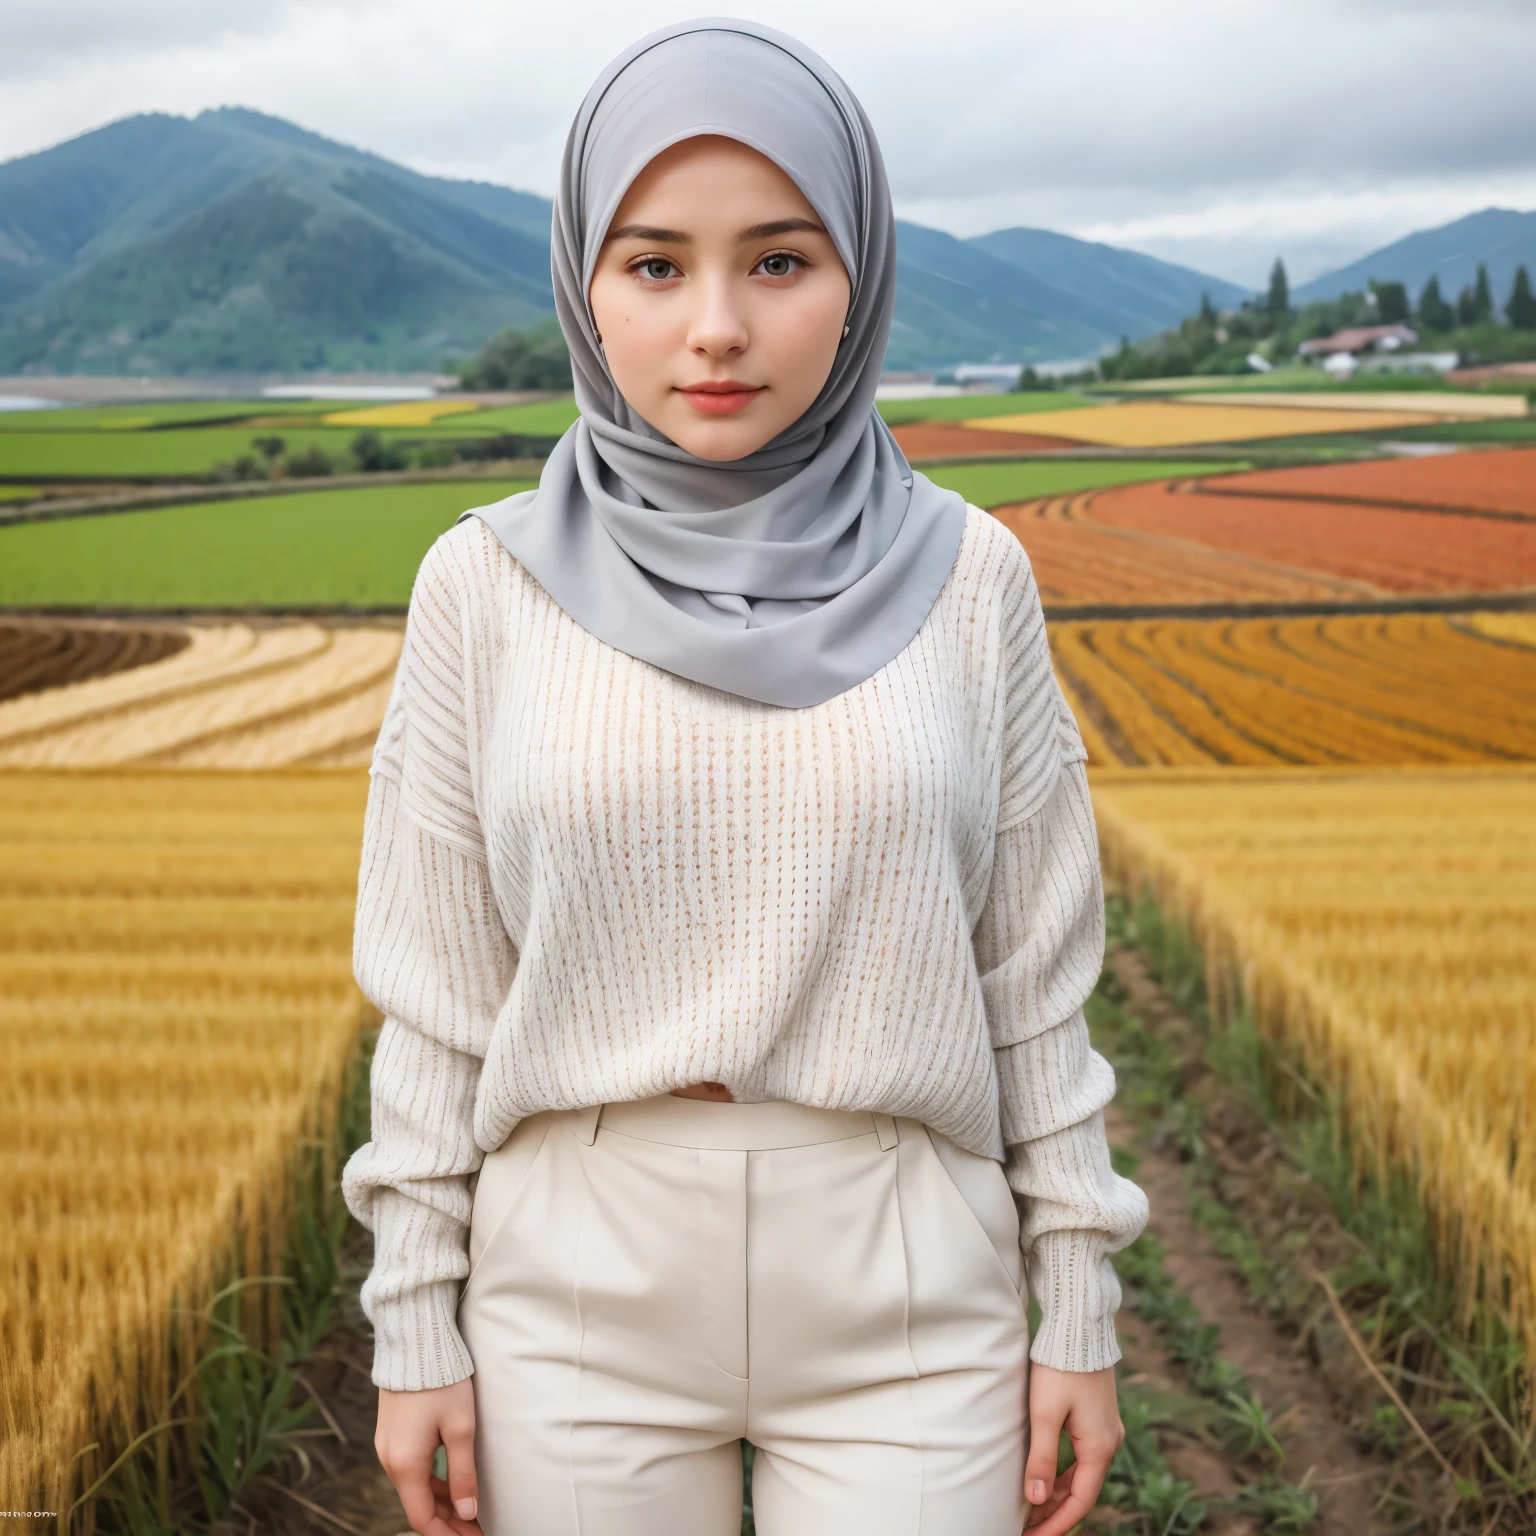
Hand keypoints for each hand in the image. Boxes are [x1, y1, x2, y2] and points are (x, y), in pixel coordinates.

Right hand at [375, 1376, 482, 1535]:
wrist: (415, 1342)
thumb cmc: (442, 1382)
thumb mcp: (460, 1428)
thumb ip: (463, 1474)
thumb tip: (467, 1513)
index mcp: (405, 1464)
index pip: (423, 1518)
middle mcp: (390, 1460)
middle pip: (419, 1505)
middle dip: (448, 1523)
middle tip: (478, 1530)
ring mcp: (388, 1446)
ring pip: (415, 1488)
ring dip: (441, 1504)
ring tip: (471, 1514)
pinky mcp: (392, 1434)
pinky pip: (411, 1470)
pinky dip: (431, 1484)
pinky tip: (453, 1486)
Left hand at [1022, 1363, 1124, 1534]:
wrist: (1079, 1326)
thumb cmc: (1060, 1368)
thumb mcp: (1045, 1414)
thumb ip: (1041, 1458)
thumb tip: (1036, 1500)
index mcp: (1099, 1448)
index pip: (1078, 1503)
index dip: (1055, 1525)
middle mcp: (1108, 1442)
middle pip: (1081, 1491)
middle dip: (1054, 1513)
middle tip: (1027, 1528)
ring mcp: (1104, 1428)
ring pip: (1081, 1474)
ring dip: (1058, 1493)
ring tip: (1031, 1509)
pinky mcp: (1097, 1416)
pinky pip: (1082, 1457)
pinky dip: (1064, 1472)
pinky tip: (1046, 1476)